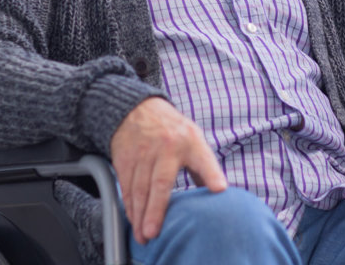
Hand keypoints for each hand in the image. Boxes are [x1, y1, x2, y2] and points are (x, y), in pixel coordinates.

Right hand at [109, 98, 226, 242]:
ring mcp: (142, 153)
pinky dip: (129, 206)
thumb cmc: (172, 130)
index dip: (212, 174)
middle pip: (159, 183)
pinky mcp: (125, 159)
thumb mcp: (194, 139)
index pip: (203, 159)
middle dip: (156, 210)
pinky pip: (126, 187)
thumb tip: (219, 193)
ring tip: (143, 235)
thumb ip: (205, 167)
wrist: (136, 109)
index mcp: (189, 141)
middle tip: (154, 233)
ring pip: (138, 189)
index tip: (219, 188)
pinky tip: (133, 220)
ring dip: (140, 215)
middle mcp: (164, 147)